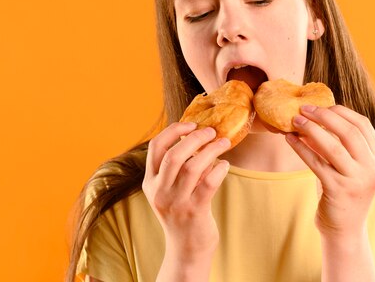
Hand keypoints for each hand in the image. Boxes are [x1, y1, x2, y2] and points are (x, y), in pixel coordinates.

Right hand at [143, 122, 230, 262]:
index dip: (173, 131)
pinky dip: (219, 169)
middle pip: (174, 154)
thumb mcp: (169, 191)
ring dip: (211, 150)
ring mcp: (176, 202)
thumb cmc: (181, 214)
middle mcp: (159, 191)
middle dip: (194, 137)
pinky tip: (225, 165)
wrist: (186, 250)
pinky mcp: (195, 211)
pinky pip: (209, 183)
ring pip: (192, 166)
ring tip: (223, 143)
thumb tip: (196, 138)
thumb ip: (175, 168)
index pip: (155, 147)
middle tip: (211, 131)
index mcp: (150, 182)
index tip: (190, 124)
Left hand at [285, 105, 374, 236]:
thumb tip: (313, 118)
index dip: (340, 112)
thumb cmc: (341, 193)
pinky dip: (301, 148)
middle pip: (349, 132)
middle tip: (303, 108)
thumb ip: (338, 145)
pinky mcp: (338, 190)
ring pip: (333, 147)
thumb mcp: (346, 167)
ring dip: (311, 130)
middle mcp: (373, 168)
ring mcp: (357, 180)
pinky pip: (316, 163)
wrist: (343, 229)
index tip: (320, 105)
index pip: (363, 125)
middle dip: (324, 116)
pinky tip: (289, 140)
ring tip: (294, 121)